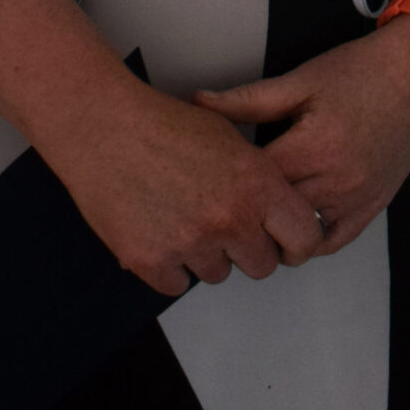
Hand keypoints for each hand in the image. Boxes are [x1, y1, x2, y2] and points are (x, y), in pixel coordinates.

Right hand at [44, 72, 332, 296]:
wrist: (105, 128)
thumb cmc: (163, 125)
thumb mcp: (230, 137)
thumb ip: (260, 179)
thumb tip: (278, 211)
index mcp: (257, 183)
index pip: (304, 238)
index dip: (294, 241)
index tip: (282, 240)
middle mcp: (230, 218)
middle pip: (261, 266)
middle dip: (247, 249)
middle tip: (224, 225)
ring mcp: (190, 243)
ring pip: (216, 274)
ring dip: (204, 255)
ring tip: (182, 216)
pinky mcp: (151, 262)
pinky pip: (176, 285)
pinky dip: (169, 265)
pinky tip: (158, 229)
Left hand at [195, 17, 409, 253]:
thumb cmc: (362, 70)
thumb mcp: (301, 80)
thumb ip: (247, 100)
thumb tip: (199, 102)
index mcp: (314, 146)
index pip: (253, 182)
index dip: (225, 178)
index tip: (210, 173)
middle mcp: (337, 181)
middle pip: (273, 214)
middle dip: (245, 207)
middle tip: (223, 198)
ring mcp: (357, 199)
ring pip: (299, 237)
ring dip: (274, 229)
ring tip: (252, 213)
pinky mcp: (373, 207)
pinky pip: (332, 242)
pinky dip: (308, 241)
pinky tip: (289, 226)